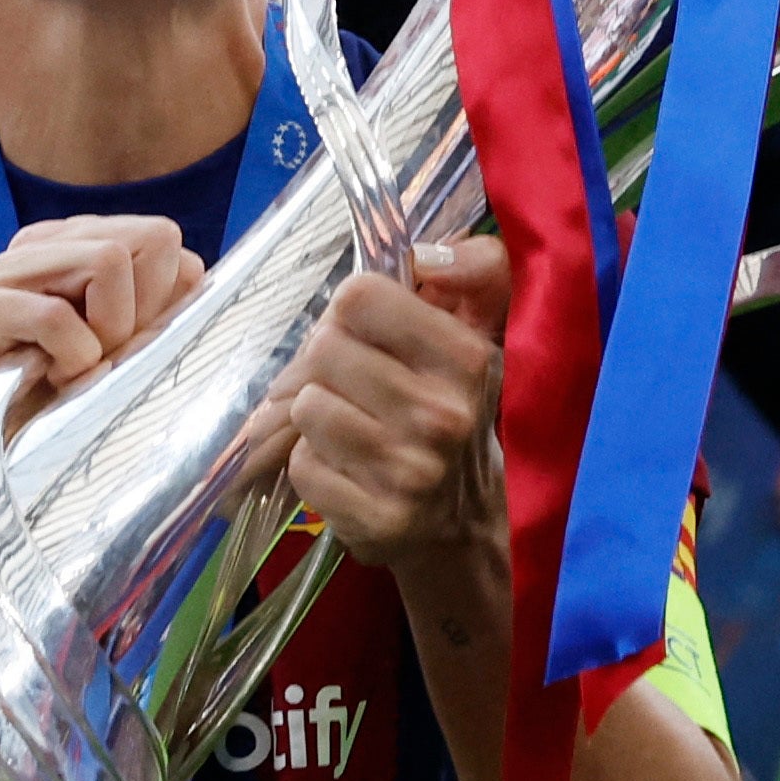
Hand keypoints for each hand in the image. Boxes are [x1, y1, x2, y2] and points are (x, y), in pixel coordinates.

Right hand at [0, 213, 198, 411]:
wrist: (4, 459)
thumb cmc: (74, 402)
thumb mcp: (134, 346)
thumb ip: (166, 303)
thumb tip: (193, 269)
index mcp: (78, 242)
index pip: (160, 237)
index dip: (164, 297)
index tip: (130, 345)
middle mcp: (41, 243)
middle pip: (148, 238)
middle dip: (141, 312)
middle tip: (103, 359)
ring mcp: (2, 268)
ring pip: (108, 261)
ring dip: (107, 335)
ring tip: (73, 370)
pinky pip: (55, 316)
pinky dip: (69, 359)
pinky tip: (47, 380)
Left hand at [258, 240, 508, 595]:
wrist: (467, 525)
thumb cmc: (455, 415)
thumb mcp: (478, 337)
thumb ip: (473, 274)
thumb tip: (426, 255)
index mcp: (467, 358)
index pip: (359, 297)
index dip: (350, 313)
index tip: (367, 336)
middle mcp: (443, 415)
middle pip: (323, 349)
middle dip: (328, 366)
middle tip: (354, 388)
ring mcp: (410, 473)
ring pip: (307, 407)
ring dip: (318, 418)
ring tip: (352, 430)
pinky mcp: (377, 520)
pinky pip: (302, 466)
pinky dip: (315, 466)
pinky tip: (350, 471)